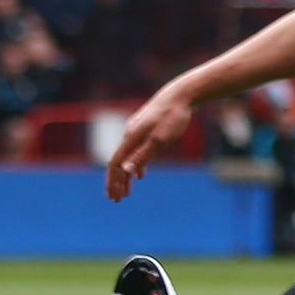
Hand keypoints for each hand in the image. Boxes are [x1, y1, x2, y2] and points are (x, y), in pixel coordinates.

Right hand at [105, 83, 195, 200]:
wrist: (181, 95)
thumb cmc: (173, 118)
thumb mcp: (161, 139)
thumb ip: (143, 155)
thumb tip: (127, 171)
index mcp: (131, 138)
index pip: (115, 164)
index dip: (113, 182)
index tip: (113, 197)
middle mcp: (129, 134)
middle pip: (118, 162)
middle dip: (116, 182)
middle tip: (116, 199)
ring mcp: (137, 131)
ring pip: (127, 157)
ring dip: (126, 176)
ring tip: (126, 191)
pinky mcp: (145, 128)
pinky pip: (135, 151)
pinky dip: (136, 165)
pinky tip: (141, 174)